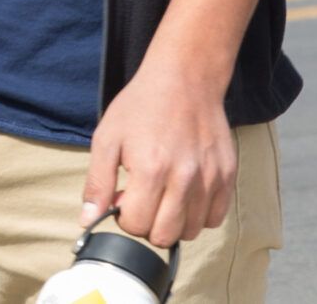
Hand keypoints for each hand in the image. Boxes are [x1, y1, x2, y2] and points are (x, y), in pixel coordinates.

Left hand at [81, 52, 237, 246]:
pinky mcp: (228, 177)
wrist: (183, 81)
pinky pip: (215, 218)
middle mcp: (185, 179)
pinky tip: (184, 193)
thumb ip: (97, 183)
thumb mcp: (106, 138)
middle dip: (147, 224)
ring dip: (173, 222)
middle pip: (165, 236)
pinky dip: (198, 215)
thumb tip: (88, 220)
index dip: (124, 217)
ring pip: (192, 231)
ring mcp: (210, 179)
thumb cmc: (141, 107)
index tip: (122, 198)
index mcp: (151, 169)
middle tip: (141, 199)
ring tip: (162, 194)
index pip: (137, 226)